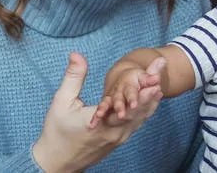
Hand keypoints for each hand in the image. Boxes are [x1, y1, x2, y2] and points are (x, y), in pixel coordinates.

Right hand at [32, 53, 162, 172]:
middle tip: (159, 75)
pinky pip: (136, 124)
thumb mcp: (61, 101)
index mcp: (101, 123)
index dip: (143, 91)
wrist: (57, 163)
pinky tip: (150, 101)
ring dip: (150, 102)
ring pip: (140, 118)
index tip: (154, 77)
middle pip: (139, 111)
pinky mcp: (118, 141)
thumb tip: (77, 54)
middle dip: (150, 92)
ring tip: (159, 85)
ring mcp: (118, 138)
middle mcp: (114, 132)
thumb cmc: (56, 132)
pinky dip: (144, 111)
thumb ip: (73, 77)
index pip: (128, 106)